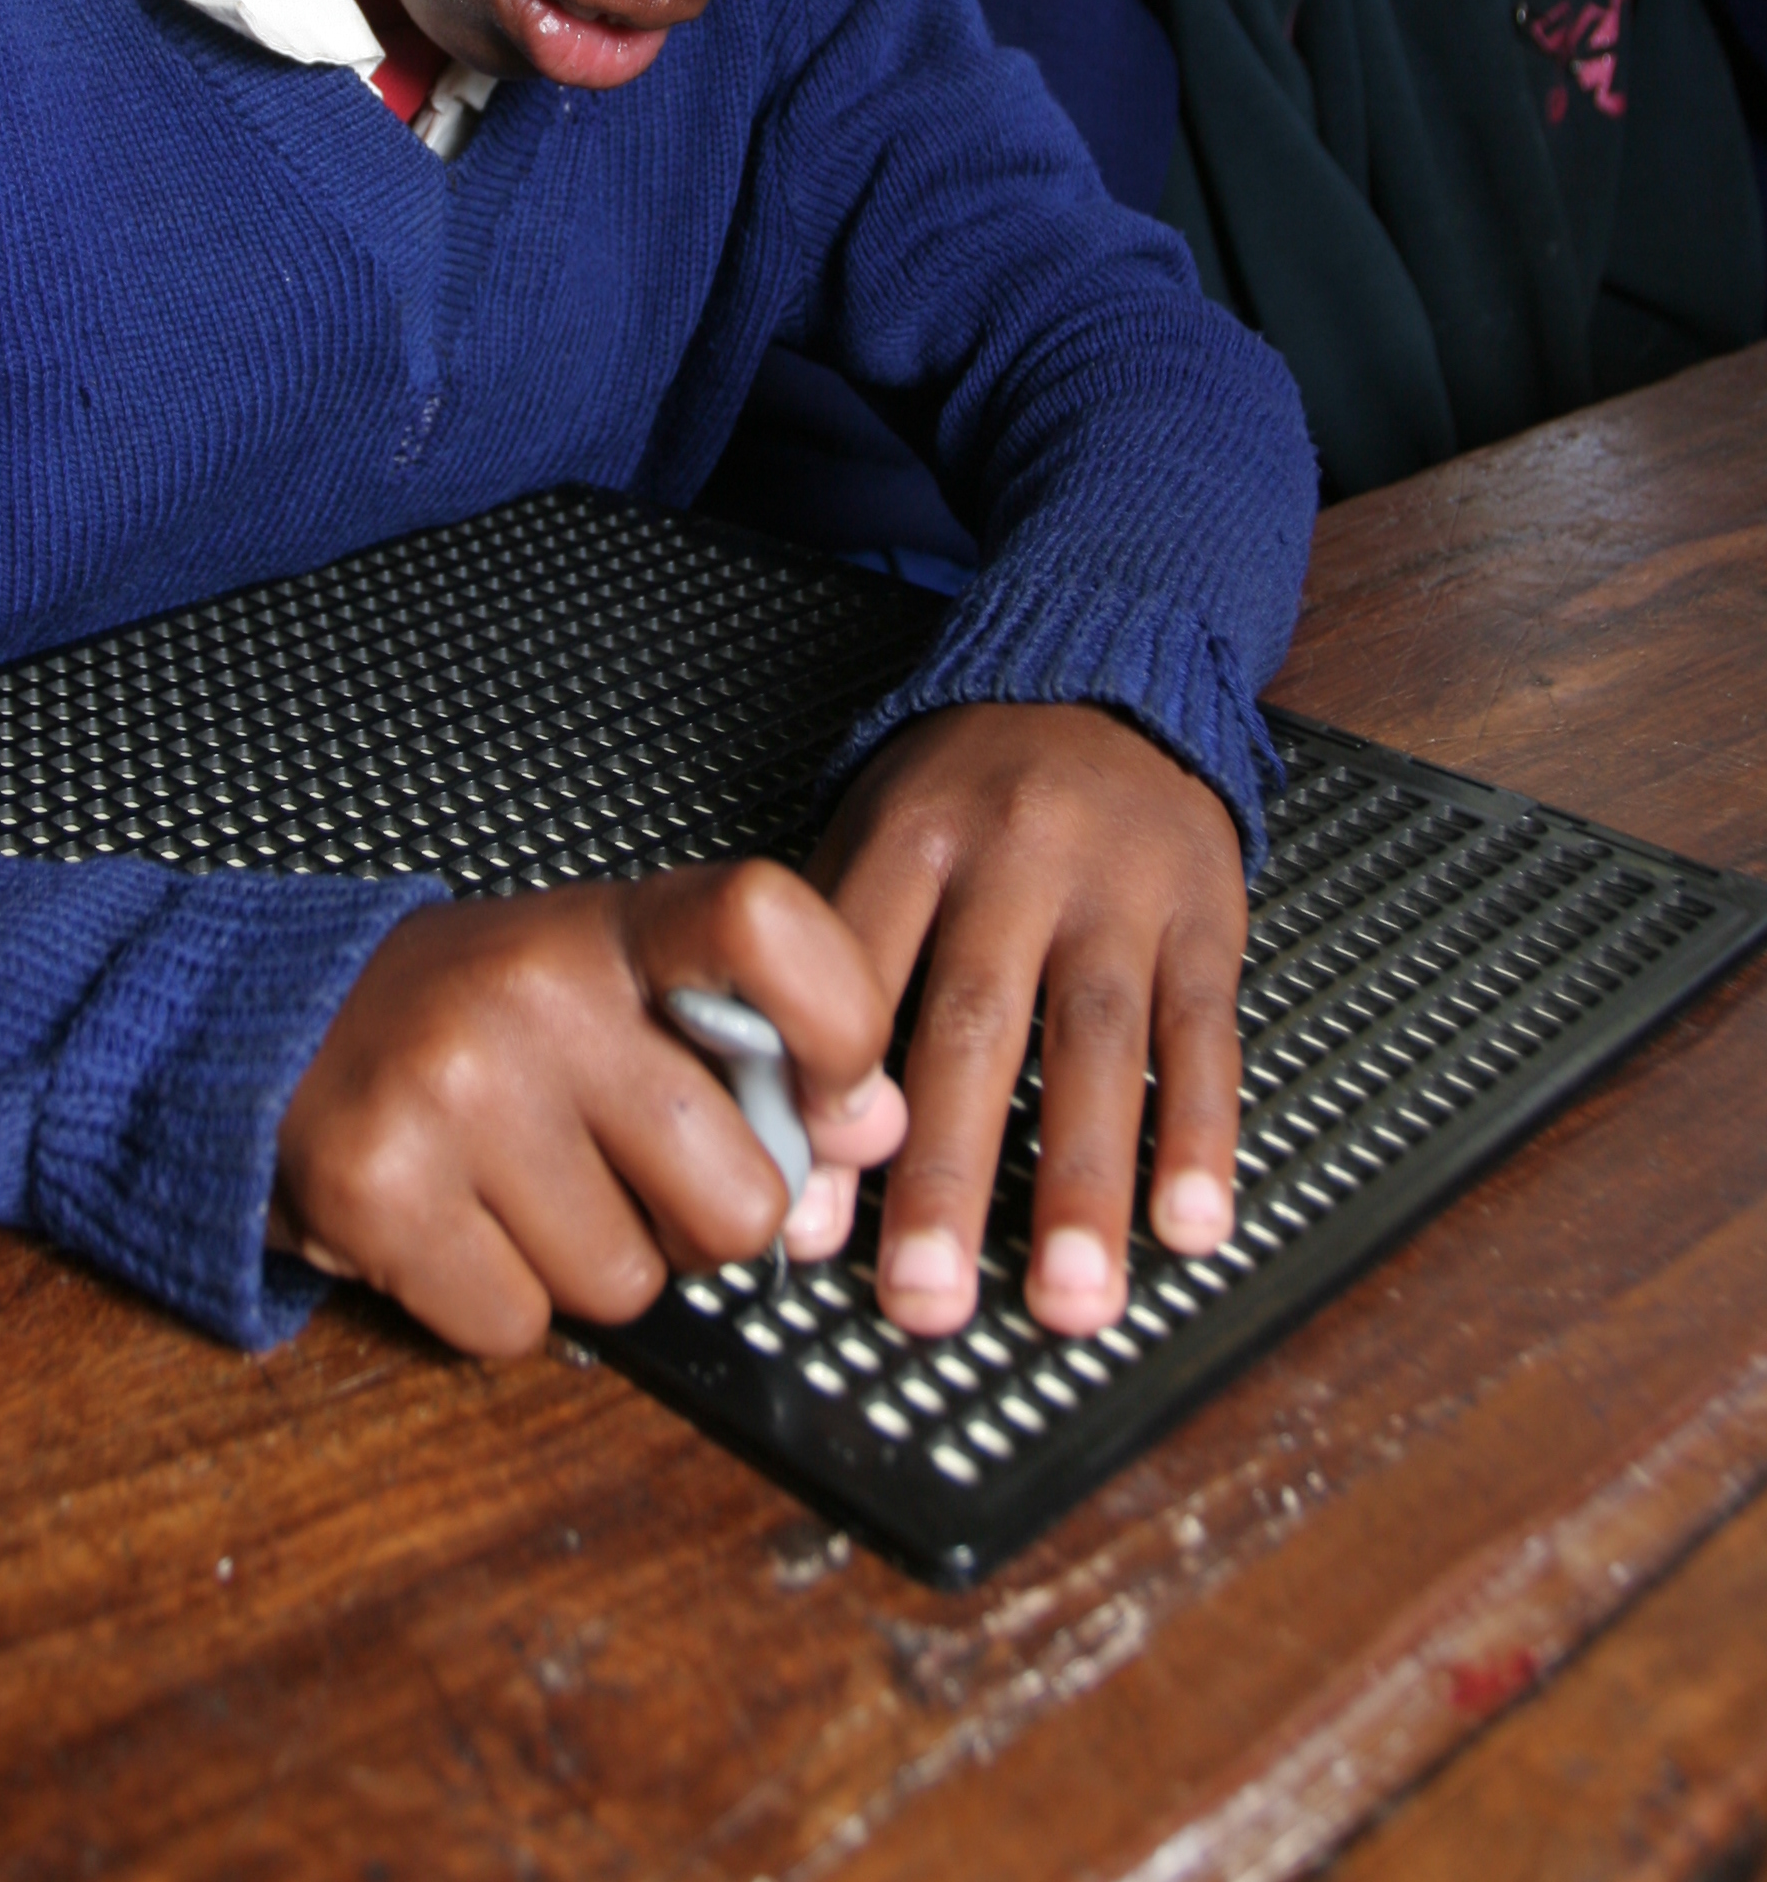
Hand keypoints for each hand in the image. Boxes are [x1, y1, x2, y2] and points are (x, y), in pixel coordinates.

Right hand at [273, 861, 907, 1355]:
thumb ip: (746, 1039)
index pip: (768, 924)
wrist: (273, 1028)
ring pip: (629, 1284)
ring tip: (525, 1187)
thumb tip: (880, 1127)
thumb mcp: (612, 982)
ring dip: (593, 1268)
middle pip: (738, 1194)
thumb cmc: (480, 1019)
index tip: (835, 1094)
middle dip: (701, 1226)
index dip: (840, 1026)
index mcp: (612, 925)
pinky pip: (519, 1326)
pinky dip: (500, 1304)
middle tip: (630, 1174)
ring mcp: (452, 1087)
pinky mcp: (379, 1188)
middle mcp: (536, 990)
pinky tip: (459, 1225)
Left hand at [804, 701, 1246, 1340]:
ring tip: (1067, 1302)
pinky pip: (1204, 1037)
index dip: (830, 1105)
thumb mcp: (878, 823)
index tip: (808, 1226)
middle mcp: (1014, 860)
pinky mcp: (1205, 917)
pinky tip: (1191, 1226)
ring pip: (1098, 1047)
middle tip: (923, 1301)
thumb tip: (772, 1117)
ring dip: (1082, 1185)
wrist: (1108, 675)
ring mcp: (1117, 892)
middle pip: (975, 1028)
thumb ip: (834, 952)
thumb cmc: (971, 786)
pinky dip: (1201, 1137)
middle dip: (949, 1177)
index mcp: (912, 837)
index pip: (858, 980)